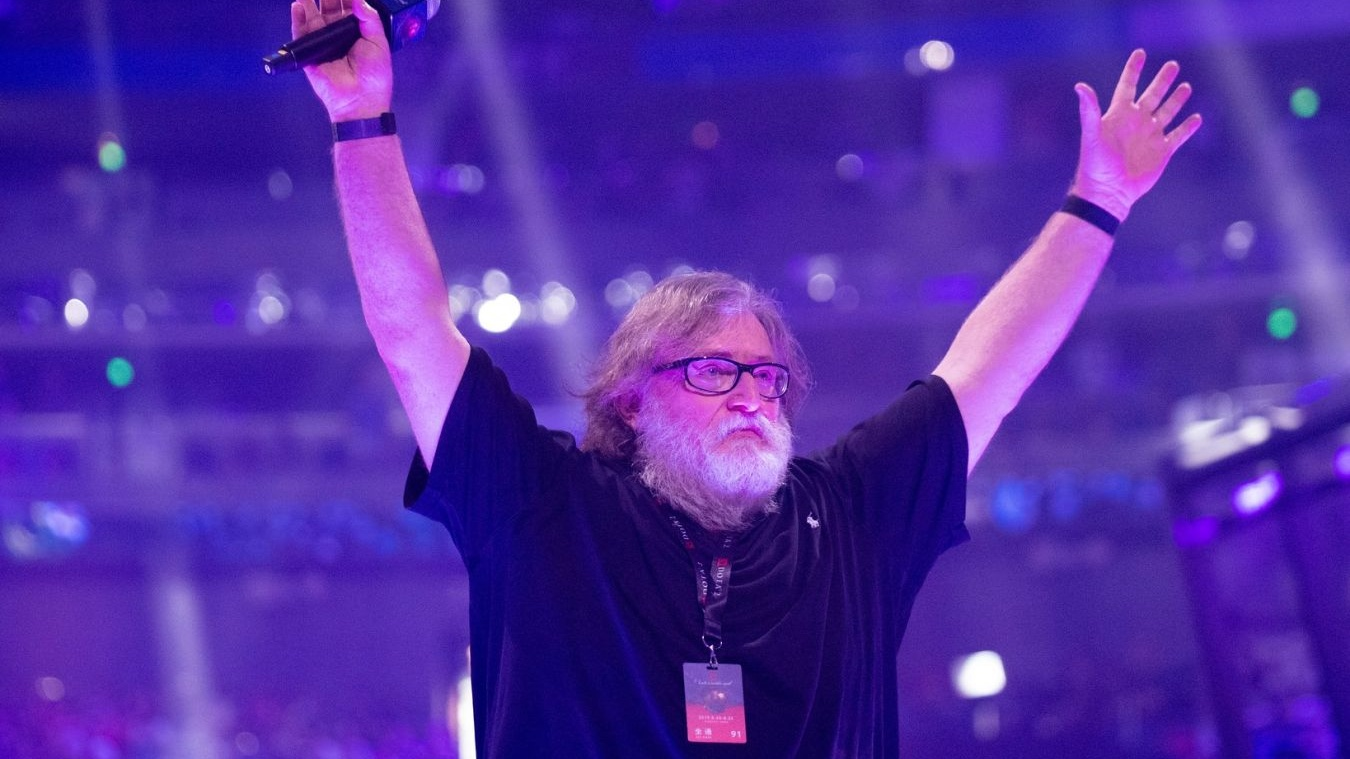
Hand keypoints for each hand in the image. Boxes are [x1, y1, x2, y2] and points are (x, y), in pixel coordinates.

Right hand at [291, 0, 394, 121]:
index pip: (348, 5)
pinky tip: (299, 6)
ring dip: (309, 2)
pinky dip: (298, 18)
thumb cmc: (374, 75)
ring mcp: (322, 42)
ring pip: (313, 16)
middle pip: (329, 7)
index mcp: (356, 31)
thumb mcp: (379, 42)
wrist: (360, 100)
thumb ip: (369, 18)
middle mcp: (338, 34)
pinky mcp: (309, 52)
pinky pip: (301, 33)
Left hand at [1071, 49, 1202, 219]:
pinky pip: (1178, 135)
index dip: (1133, 70)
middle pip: (1152, 95)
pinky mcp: (1162, 151)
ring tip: (1185, 86)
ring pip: (1168, 112)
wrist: (1109, 192)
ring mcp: (1150, 136)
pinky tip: (1196, 118)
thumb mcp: (1091, 136)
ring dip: (1176, 100)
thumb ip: (1089, 111)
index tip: (1140, 53)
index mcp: (1119, 115)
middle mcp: (1136, 122)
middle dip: (1162, 80)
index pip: (1127, 86)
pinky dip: (1188, 127)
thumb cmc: (1096, 165)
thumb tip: (1079, 86)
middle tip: (1172, 64)